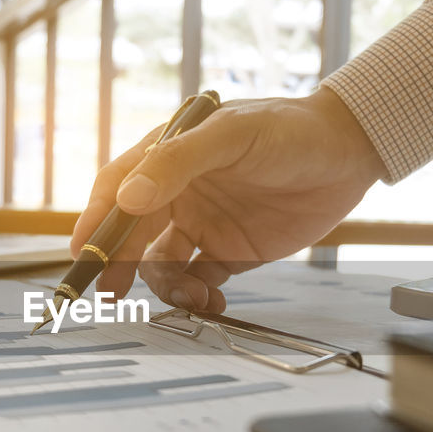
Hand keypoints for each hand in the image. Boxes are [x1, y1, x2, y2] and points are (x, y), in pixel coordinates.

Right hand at [70, 87, 385, 311]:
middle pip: (131, 234)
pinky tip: (213, 302)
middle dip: (118, 265)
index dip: (94, 221)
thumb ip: (178, 163)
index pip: (117, 188)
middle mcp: (178, 192)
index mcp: (168, 155)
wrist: (350, 152)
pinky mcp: (230, 252)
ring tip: (195, 296)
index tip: (81, 253)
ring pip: (162, 264)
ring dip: (167, 286)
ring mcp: (203, 223)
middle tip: (114, 295)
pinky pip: (199, 282)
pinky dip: (198, 297)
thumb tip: (127, 198)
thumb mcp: (232, 136)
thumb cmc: (290, 129)